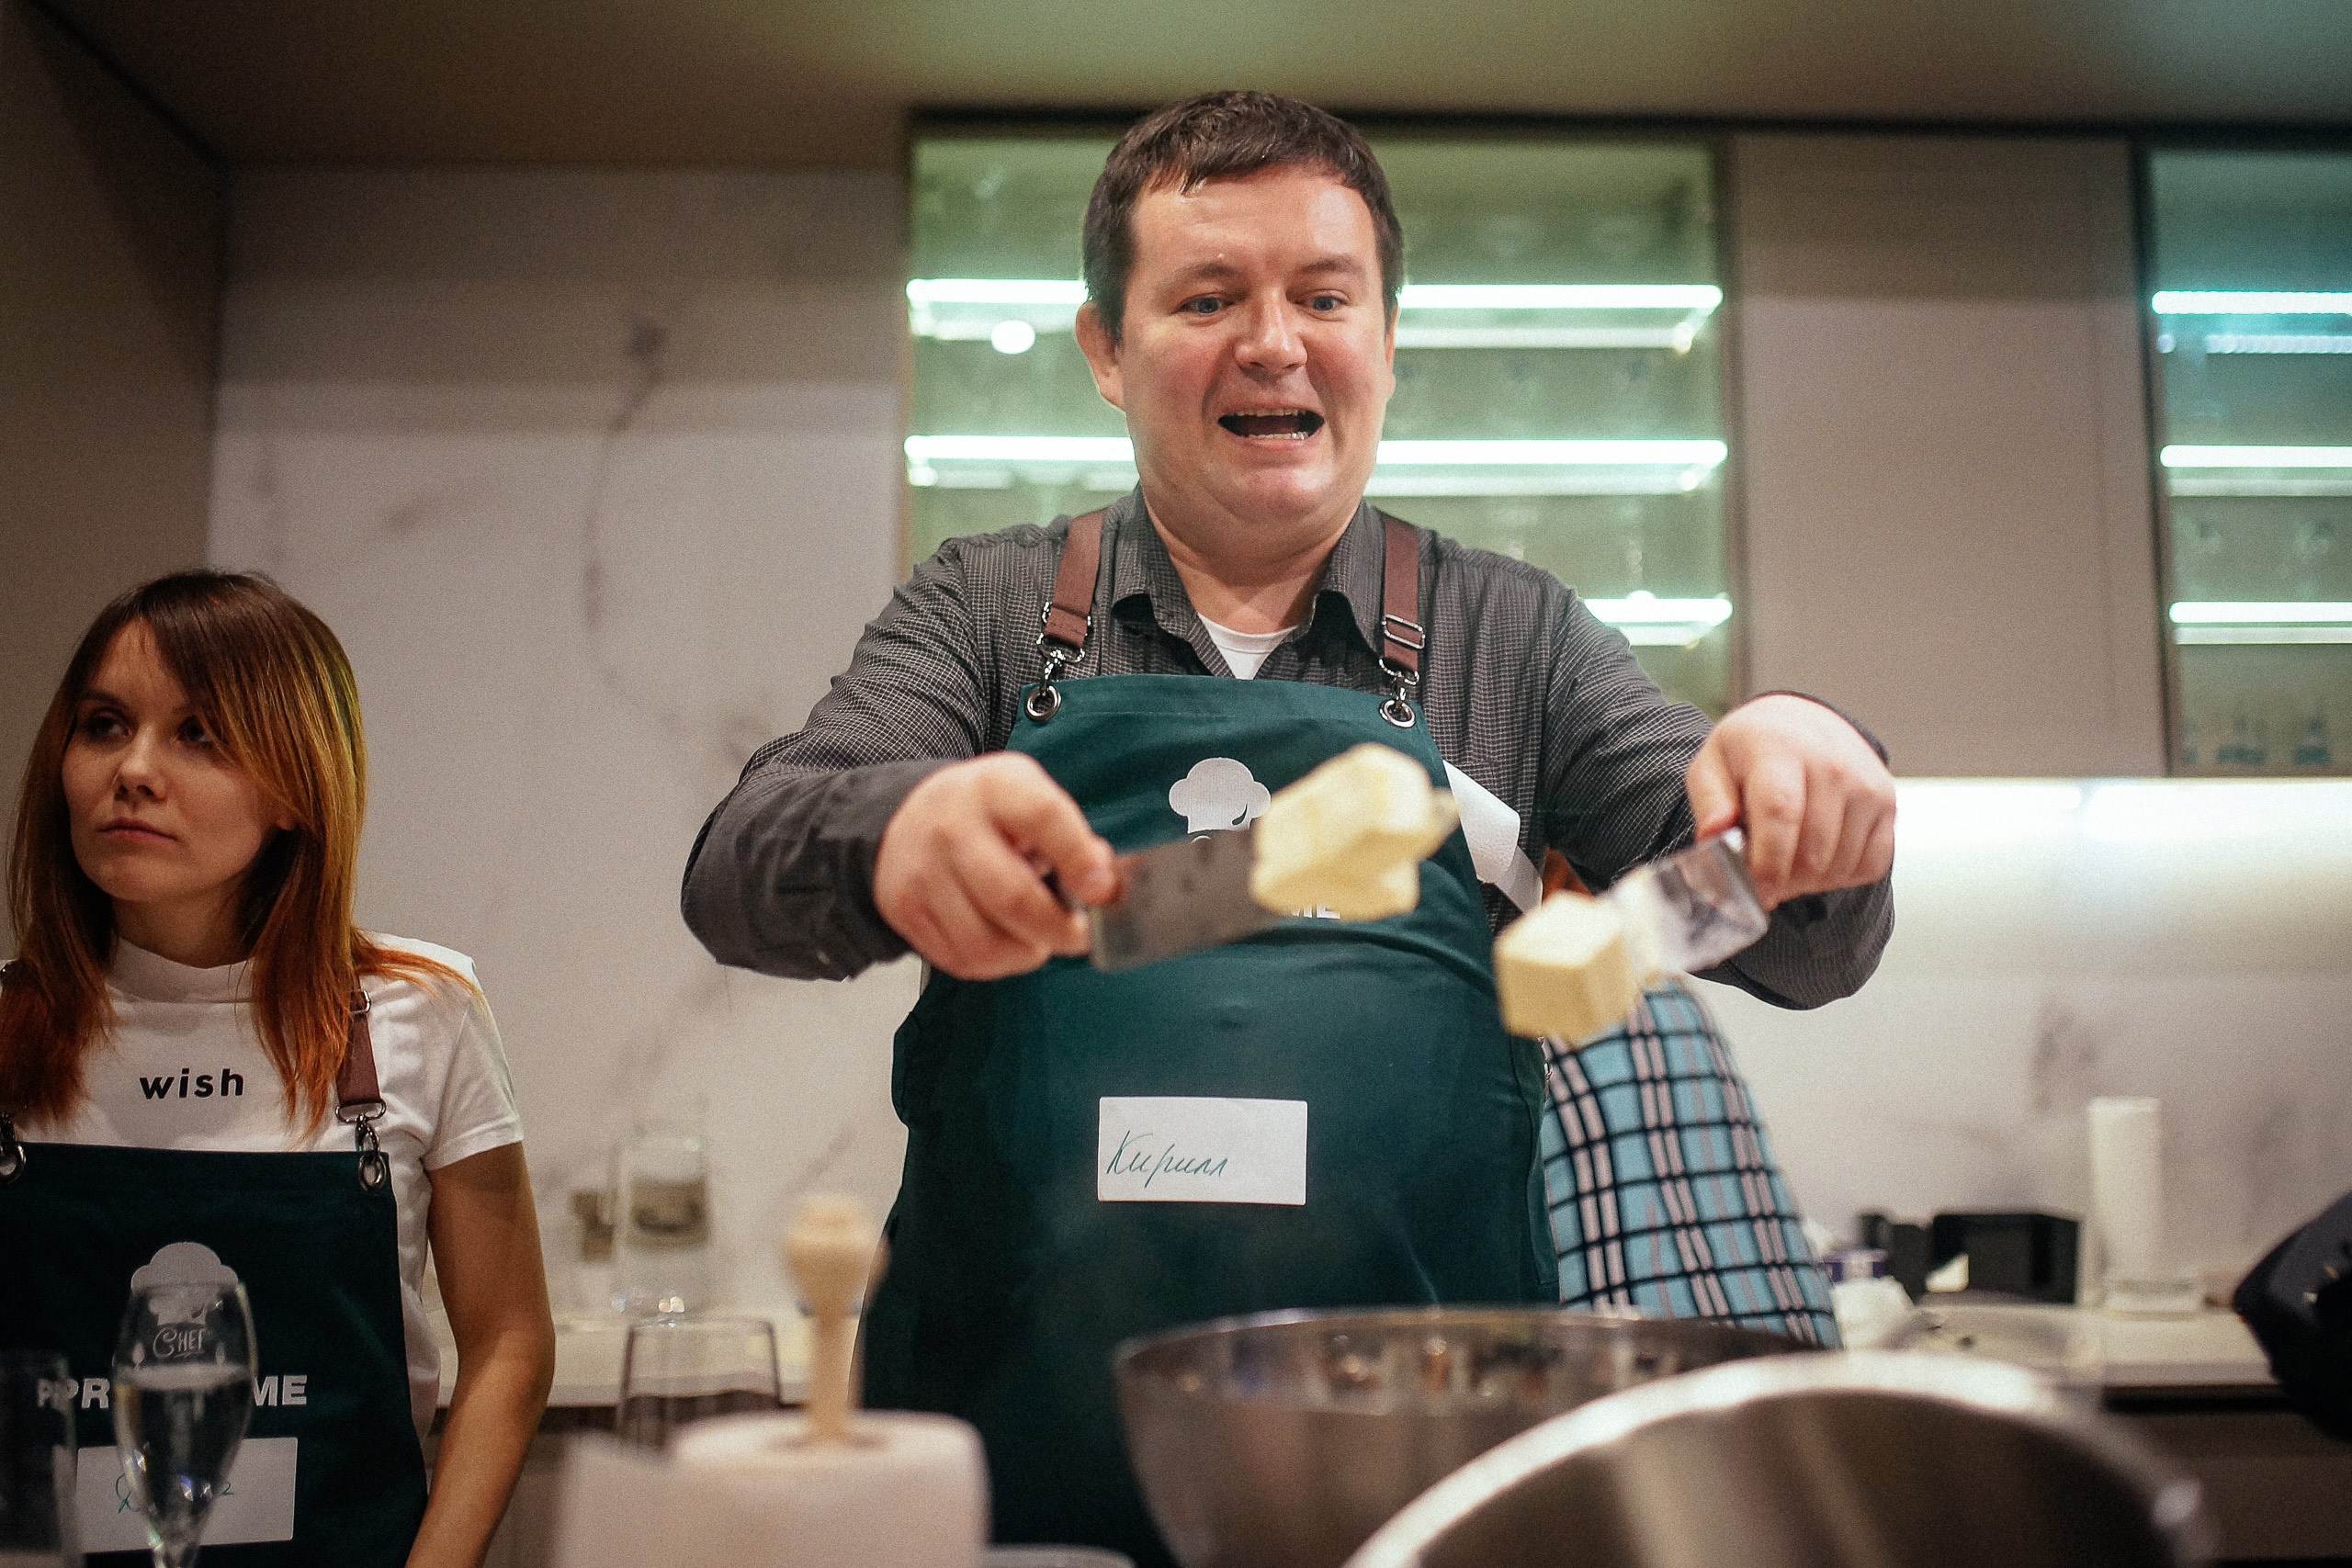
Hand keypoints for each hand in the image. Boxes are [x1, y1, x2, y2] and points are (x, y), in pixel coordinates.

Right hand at [874, 753, 1117, 979]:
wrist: (910, 818)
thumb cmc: (988, 814)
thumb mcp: (1031, 798)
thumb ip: (1072, 837)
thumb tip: (1101, 885)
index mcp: (994, 787)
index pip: (1043, 818)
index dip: (1079, 860)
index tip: (1103, 892)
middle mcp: (951, 827)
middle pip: (1012, 898)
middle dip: (1059, 930)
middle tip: (1079, 935)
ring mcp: (922, 871)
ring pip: (986, 944)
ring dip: (1027, 953)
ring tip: (1037, 938)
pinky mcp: (904, 909)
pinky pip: (962, 960)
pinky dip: (997, 964)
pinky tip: (1005, 941)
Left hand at [1685, 695, 1894, 910]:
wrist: (1803, 723)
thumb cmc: (1752, 752)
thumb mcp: (1713, 765)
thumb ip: (1710, 802)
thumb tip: (1714, 834)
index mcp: (1780, 749)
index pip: (1780, 813)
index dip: (1768, 863)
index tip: (1757, 893)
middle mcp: (1831, 764)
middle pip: (1812, 850)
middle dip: (1784, 882)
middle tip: (1763, 881)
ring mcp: (1865, 785)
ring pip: (1840, 865)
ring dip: (1810, 882)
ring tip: (1787, 865)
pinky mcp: (1886, 803)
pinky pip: (1871, 865)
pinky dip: (1842, 878)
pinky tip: (1818, 861)